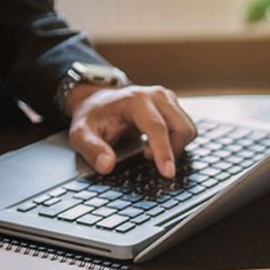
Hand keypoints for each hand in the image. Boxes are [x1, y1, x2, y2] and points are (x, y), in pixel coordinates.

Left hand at [66, 85, 196, 177]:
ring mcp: (168, 98)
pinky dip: (177, 141)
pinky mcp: (174, 105)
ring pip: (188, 129)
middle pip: (181, 128)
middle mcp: (157, 95)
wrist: (100, 100)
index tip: (168, 173)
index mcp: (135, 99)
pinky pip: (187, 128)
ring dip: (175, 146)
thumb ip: (92, 149)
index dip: (164, 151)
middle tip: (145, 155)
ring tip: (149, 148)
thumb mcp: (81, 133)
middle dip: (170, 150)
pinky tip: (157, 142)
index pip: (157, 127)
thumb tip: (107, 166)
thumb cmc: (93, 117)